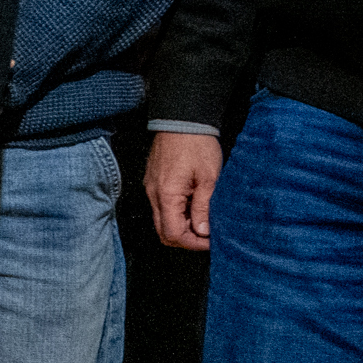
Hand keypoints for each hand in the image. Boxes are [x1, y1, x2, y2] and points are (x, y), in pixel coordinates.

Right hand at [147, 131, 221, 250]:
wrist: (182, 119)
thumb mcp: (209, 178)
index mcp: (167, 195)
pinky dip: (175, 213)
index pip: (173, 234)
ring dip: (181, 226)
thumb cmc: (197, 145)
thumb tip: (203, 232)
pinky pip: (160, 206)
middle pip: (163, 232)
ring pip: (161, 220)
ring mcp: (150, 187)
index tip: (211, 241)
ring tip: (202, 218)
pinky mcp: (153, 181)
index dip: (193, 243)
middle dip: (185, 239)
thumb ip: (203, 207)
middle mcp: (153, 194)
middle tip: (207, 235)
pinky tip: (193, 205)